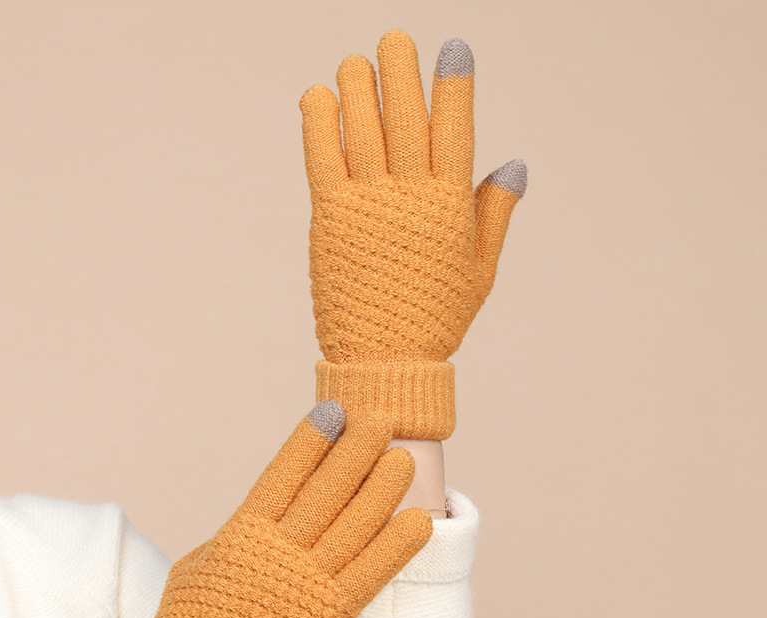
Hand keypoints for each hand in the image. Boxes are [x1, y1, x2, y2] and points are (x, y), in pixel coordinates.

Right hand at [97, 401, 431, 617]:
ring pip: (354, 524)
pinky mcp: (330, 616)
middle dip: (356, 451)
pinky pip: (371, 573)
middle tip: (381, 421)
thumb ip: (229, 539)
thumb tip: (246, 523)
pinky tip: (419, 520)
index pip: (284, 473)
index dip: (311, 439)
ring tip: (403, 459)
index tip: (335, 410)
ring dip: (383, 489)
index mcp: (244, 532)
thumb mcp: (197, 567)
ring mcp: (307, 581)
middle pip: (327, 490)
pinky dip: (397, 545)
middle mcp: (280, 549)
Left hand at [300, 30, 526, 439]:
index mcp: (451, 207)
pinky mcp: (331, 219)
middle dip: (400, 73)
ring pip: (363, 130)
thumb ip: (496, 212)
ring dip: (357, 89)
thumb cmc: (436, 317)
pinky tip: (319, 96)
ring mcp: (368, 206)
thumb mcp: (480, 269)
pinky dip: (319, 123)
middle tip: (394, 39)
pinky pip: (322, 158)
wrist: (386, 361)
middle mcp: (410, 198)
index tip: (453, 49)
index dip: (454, 87)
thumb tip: (517, 161)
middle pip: (405, 119)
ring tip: (354, 62)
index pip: (455, 131)